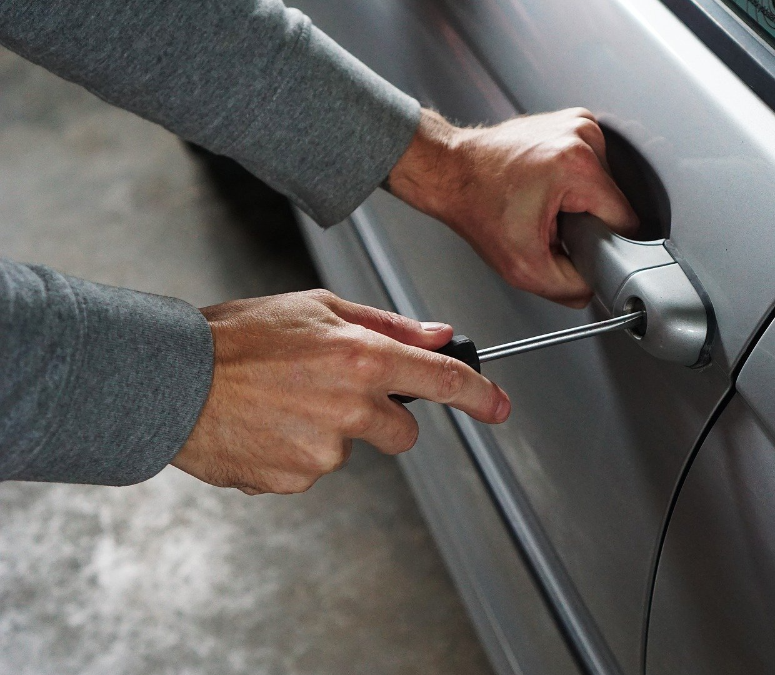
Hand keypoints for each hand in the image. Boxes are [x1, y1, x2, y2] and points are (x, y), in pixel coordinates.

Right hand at [171, 290, 509, 494]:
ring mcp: (324, 450)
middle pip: (402, 432)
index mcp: (361, 358)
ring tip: (280, 403)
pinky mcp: (296, 480)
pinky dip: (294, 452)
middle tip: (332, 392)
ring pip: (351, 449)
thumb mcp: (316, 308)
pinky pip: (312, 470)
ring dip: (328, 432)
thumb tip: (439, 335)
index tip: (499, 407)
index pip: (443, 381)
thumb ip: (386, 325)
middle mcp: (350, 407)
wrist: (169, 380)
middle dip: (382, 418)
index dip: (480, 396)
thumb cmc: (236, 337)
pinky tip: (264, 426)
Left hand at [386, 108, 638, 307]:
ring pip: (605, 184)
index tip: (574, 242)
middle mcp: (582, 135)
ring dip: (581, 201)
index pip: (625, 220)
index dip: (602, 242)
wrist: (450, 171)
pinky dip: (575, 182)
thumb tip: (595, 287)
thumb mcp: (524, 267)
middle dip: (588, 220)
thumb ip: (570, 288)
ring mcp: (578, 123)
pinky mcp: (572, 121)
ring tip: (546, 203)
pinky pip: (592, 166)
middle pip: (614, 201)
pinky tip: (547, 186)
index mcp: (577, 166)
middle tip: (551, 223)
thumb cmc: (477, 206)